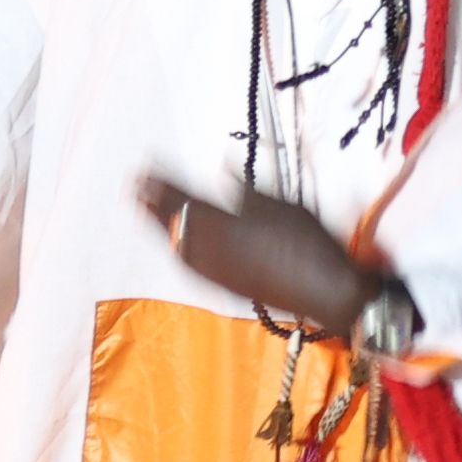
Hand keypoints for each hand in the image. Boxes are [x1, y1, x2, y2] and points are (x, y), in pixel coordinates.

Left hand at [134, 171, 388, 339]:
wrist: (328, 295)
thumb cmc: (315, 245)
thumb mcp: (285, 206)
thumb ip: (247, 190)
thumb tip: (222, 166)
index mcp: (232, 223)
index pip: (188, 197)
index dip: (166, 182)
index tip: (147, 166)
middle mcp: (219, 249)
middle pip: (177, 220)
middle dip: (155, 201)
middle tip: (133, 183)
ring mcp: (220, 271)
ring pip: (178, 244)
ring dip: (159, 224)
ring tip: (142, 208)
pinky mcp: (226, 287)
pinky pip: (190, 265)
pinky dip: (176, 248)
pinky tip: (171, 243)